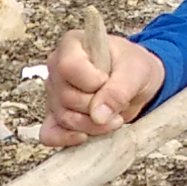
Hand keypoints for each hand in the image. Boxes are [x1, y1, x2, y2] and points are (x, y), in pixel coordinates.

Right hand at [40, 29, 165, 146]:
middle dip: (95, 108)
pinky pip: (50, 133)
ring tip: (114, 119)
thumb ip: (118, 90)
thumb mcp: (134, 71)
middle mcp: (56, 69)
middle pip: (66, 97)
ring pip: (63, 117)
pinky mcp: (56, 116)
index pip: (68, 67)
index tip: (107, 81)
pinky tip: (84, 138)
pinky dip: (65, 139)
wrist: (137, 84)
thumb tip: (97, 116)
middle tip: (118, 106)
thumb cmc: (133, 67)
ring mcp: (53, 94)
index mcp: (72, 45)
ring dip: (91, 125)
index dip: (90, 81)